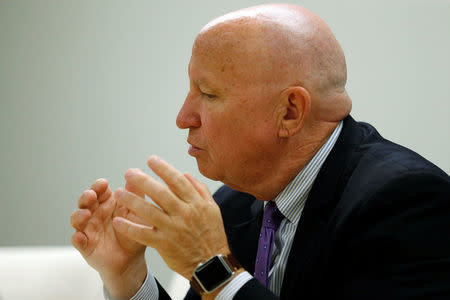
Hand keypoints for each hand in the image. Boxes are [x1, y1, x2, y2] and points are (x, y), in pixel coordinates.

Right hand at [70, 178, 146, 298]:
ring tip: (85, 214)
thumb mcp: (138, 213)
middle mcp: (95, 213)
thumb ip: (136, 194)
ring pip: (77, 219)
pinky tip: (79, 237)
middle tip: (91, 195)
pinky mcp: (85, 246)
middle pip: (85, 201)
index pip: (100, 190)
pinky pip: (78, 241)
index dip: (99, 186)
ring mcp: (88, 229)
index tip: (103, 183)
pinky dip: (77, 238)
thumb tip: (136, 171)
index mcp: (108, 203)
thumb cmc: (135, 232)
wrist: (133, 259)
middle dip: (86, 197)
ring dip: (78, 215)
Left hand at [112, 156, 230, 279]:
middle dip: (143, 181)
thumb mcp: (213, 209)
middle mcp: (184, 214)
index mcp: (196, 203)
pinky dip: (130, 228)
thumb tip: (185, 174)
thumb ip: (200, 190)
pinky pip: (143, 234)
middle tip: (129, 172)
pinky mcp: (164, 244)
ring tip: (119, 193)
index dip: (163, 168)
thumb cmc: (212, 235)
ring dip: (132, 201)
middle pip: (160, 193)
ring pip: (149, 211)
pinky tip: (118, 221)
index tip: (151, 160)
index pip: (177, 181)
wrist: (211, 263)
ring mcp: (174, 229)